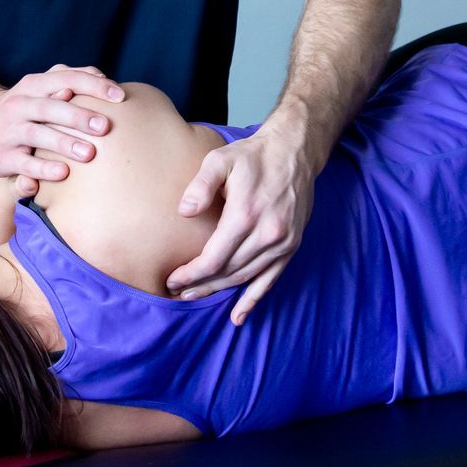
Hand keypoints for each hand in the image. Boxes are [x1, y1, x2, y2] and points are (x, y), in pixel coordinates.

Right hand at [0, 64, 125, 196]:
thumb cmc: (25, 107)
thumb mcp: (41, 88)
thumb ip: (70, 79)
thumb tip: (102, 77)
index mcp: (33, 85)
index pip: (65, 79)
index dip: (92, 86)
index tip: (120, 96)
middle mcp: (19, 105)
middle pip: (49, 107)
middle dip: (78, 116)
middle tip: (105, 127)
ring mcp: (9, 131)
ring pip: (36, 135)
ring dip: (63, 143)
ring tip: (89, 153)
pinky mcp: (2, 157)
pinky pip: (24, 164)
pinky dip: (42, 169)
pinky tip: (63, 173)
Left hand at [164, 126, 317, 325]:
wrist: (294, 151)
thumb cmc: (252, 155)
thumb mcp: (220, 159)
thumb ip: (201, 185)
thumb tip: (184, 212)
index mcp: (245, 215)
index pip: (213, 259)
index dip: (190, 274)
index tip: (172, 280)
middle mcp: (266, 234)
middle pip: (228, 272)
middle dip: (200, 286)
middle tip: (177, 293)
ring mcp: (282, 242)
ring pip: (246, 278)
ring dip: (220, 292)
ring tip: (196, 297)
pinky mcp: (291, 245)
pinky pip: (271, 279)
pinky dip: (254, 299)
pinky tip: (239, 315)